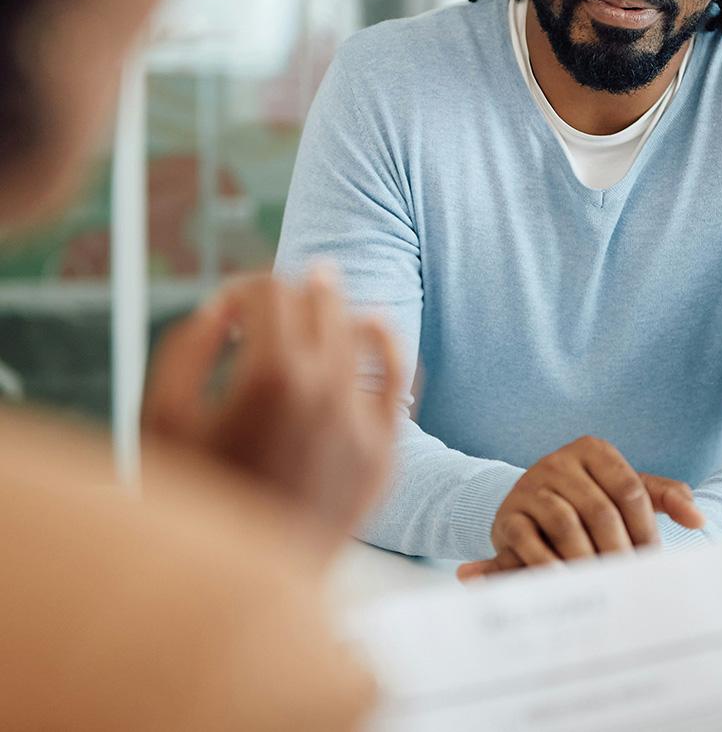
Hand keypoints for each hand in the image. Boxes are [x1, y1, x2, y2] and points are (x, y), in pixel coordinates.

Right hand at [143, 267, 401, 549]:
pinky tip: (370, 327)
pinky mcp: (383, 457)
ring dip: (334, 312)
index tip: (228, 308)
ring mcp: (363, 425)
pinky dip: (386, 347)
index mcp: (270, 376)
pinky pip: (400, 381)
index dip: (243, 288)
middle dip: (290, 292)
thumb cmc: (186, 502)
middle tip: (270, 301)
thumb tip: (226, 306)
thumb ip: (190, 344)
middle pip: (321, 302)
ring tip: (319, 300)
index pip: (270, 291)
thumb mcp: (161, 415)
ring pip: (361, 333)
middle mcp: (326, 392)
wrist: (228, 595)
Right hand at [457, 435, 702, 580]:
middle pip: (600, 510)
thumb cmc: (588, 500)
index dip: (646, 529)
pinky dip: (550, 566)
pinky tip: (567, 585)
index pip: (629, 489)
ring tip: (602, 586)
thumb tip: (698, 518)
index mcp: (593, 450)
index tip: (652, 561)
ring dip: (587, 560)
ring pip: (566, 524)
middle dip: (619, 551)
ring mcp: (530, 486)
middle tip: (630, 582)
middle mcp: (559, 461)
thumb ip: (664, 497)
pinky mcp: (508, 515)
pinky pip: (530, 541)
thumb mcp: (625, 490)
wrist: (529, 509)